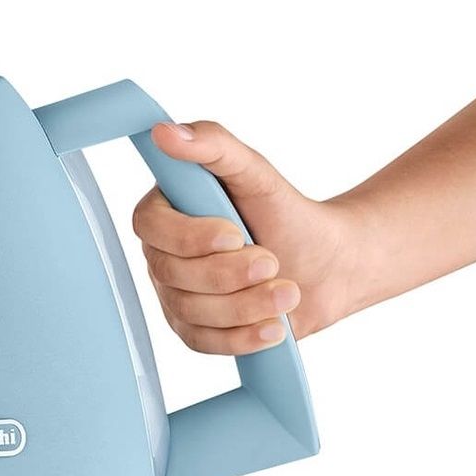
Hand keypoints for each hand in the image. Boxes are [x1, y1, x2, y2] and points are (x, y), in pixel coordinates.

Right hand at [133, 121, 358, 353]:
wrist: (326, 265)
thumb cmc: (287, 215)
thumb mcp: (255, 172)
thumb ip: (212, 145)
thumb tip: (165, 132)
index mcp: (166, 213)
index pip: (150, 227)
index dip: (189, 237)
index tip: (235, 234)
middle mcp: (162, 256)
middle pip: (171, 274)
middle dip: (229, 273)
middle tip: (274, 262)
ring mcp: (175, 297)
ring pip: (191, 311)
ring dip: (246, 304)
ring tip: (289, 292)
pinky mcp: (196, 332)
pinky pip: (205, 343)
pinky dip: (244, 337)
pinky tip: (274, 326)